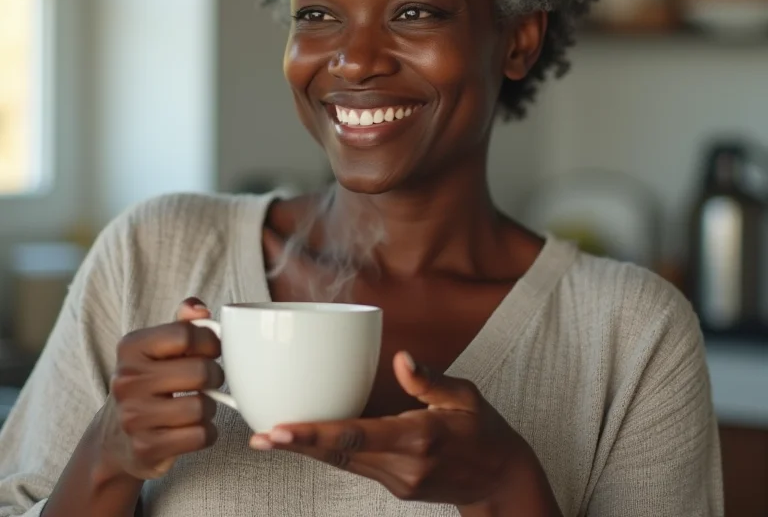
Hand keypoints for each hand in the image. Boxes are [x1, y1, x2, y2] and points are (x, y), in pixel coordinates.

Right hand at [96, 298, 223, 480]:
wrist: (116, 437)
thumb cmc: (151, 381)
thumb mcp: (160, 346)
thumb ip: (183, 322)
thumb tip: (200, 310)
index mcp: (131, 347)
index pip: (187, 334)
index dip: (210, 342)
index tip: (212, 351)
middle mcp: (126, 380)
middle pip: (200, 371)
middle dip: (215, 376)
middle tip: (209, 380)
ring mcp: (133, 417)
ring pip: (202, 407)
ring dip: (209, 407)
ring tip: (197, 405)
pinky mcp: (145, 448)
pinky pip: (200, 436)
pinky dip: (206, 432)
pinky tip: (194, 428)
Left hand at [249, 352, 537, 508]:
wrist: (500, 480)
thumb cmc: (485, 431)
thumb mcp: (468, 397)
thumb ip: (431, 380)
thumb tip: (400, 358)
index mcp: (420, 438)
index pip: (357, 436)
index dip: (316, 433)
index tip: (280, 428)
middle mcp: (404, 465)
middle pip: (340, 455)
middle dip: (298, 445)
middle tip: (258, 437)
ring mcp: (398, 481)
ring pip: (343, 464)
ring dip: (307, 450)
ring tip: (268, 438)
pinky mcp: (396, 485)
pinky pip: (355, 466)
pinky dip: (329, 452)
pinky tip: (307, 440)